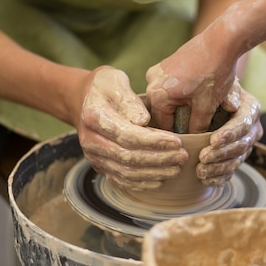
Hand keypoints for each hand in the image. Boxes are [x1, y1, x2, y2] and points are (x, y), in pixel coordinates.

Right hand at [77, 67, 186, 189]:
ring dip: (154, 173)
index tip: (177, 142)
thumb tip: (143, 121)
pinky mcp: (100, 166)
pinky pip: (121, 179)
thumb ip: (129, 100)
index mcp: (94, 117)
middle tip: (182, 156)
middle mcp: (91, 141)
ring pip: (127, 172)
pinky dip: (142, 183)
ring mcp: (94, 156)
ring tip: (176, 168)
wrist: (83, 100)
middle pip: (129, 157)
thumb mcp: (116, 82)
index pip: (128, 135)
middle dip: (159, 159)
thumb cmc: (105, 88)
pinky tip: (160, 180)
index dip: (154, 142)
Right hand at [145, 32, 238, 133]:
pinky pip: (169, 88)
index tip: (185, 147)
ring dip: (178, 109)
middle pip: (162, 112)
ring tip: (195, 117)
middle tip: (191, 134)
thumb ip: (196, 127)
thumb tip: (193, 142)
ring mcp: (157, 71)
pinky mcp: (166, 64)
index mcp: (157, 94)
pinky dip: (179, 96)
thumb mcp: (206, 106)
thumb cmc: (214, 72)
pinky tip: (193, 101)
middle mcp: (151, 81)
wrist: (222, 40)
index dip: (175, 138)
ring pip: (166, 100)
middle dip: (177, 122)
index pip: (162, 126)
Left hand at [197, 84, 262, 185]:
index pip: (243, 124)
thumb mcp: (220, 84)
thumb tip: (232, 103)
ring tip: (200, 171)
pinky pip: (231, 172)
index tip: (212, 141)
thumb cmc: (214, 88)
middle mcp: (253, 129)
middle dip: (221, 154)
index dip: (229, 134)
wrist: (212, 99)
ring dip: (218, 168)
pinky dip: (218, 178)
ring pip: (236, 161)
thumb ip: (227, 91)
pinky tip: (205, 180)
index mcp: (251, 109)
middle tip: (202, 158)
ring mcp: (246, 146)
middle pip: (241, 145)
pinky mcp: (237, 159)